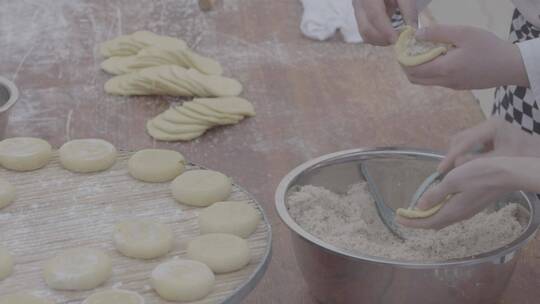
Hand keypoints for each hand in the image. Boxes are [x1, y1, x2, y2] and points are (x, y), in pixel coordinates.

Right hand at [352, 0, 417, 45]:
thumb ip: (408, 9)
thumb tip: (413, 29)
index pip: (375, 16)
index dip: (386, 30)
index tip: (399, 39)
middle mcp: (358, 4)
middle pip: (366, 29)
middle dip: (383, 39)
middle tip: (399, 41)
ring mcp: (357, 10)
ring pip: (364, 33)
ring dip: (379, 40)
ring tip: (394, 37)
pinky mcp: (359, 16)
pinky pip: (364, 32)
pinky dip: (376, 37)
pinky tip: (387, 34)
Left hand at [396, 156, 539, 228]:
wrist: (506, 174)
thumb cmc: (478, 174)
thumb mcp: (452, 181)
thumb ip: (435, 195)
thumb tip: (419, 207)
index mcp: (452, 211)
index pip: (427, 222)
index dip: (411, 222)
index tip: (398, 218)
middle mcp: (460, 215)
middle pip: (435, 223)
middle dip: (418, 221)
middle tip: (404, 216)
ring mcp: (468, 211)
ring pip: (443, 219)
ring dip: (429, 216)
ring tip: (416, 211)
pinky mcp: (473, 205)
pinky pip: (451, 213)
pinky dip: (439, 211)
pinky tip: (436, 203)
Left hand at [403, 25, 529, 88]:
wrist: (511, 66)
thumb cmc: (488, 47)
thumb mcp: (463, 33)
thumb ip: (438, 33)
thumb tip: (417, 34)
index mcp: (443, 68)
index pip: (412, 69)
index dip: (403, 59)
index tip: (402, 46)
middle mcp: (444, 81)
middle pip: (415, 78)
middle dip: (407, 65)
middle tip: (409, 50)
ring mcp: (451, 86)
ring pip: (425, 81)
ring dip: (419, 69)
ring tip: (424, 52)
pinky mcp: (458, 86)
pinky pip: (437, 81)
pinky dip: (431, 71)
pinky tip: (439, 57)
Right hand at [438, 117, 539, 172]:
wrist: (539, 153)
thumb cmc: (525, 155)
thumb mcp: (502, 160)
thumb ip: (478, 161)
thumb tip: (457, 164)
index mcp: (492, 127)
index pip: (465, 141)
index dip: (451, 156)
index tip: (441, 170)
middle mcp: (488, 123)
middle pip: (461, 137)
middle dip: (453, 154)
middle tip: (445, 171)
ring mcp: (488, 127)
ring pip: (464, 139)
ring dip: (458, 153)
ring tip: (453, 168)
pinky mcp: (490, 133)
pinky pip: (472, 142)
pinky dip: (466, 152)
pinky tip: (464, 164)